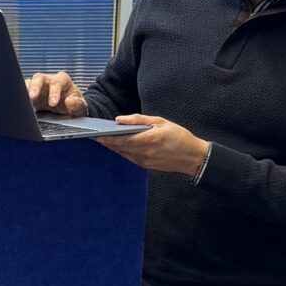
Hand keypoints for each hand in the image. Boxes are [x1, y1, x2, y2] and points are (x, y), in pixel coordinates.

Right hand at [23, 71, 86, 115]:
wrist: (68, 106)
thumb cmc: (74, 103)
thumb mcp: (81, 105)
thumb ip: (77, 104)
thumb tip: (69, 102)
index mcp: (63, 80)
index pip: (57, 82)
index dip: (54, 92)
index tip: (52, 103)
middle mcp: (49, 80)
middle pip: (40, 78)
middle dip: (36, 86)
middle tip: (33, 97)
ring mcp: (39, 86)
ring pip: (30, 82)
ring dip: (27, 90)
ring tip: (25, 99)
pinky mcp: (32, 93)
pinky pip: (24, 90)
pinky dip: (22, 95)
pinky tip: (21, 101)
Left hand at [98, 114, 212, 176]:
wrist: (192, 157)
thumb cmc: (179, 136)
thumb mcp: (161, 122)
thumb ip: (139, 120)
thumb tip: (119, 119)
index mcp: (149, 139)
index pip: (122, 139)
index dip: (107, 138)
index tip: (95, 133)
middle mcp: (144, 152)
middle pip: (119, 147)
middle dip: (106, 141)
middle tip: (93, 135)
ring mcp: (144, 161)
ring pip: (122, 153)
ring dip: (112, 146)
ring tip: (102, 138)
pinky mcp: (145, 166)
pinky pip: (128, 157)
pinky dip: (121, 151)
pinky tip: (117, 145)